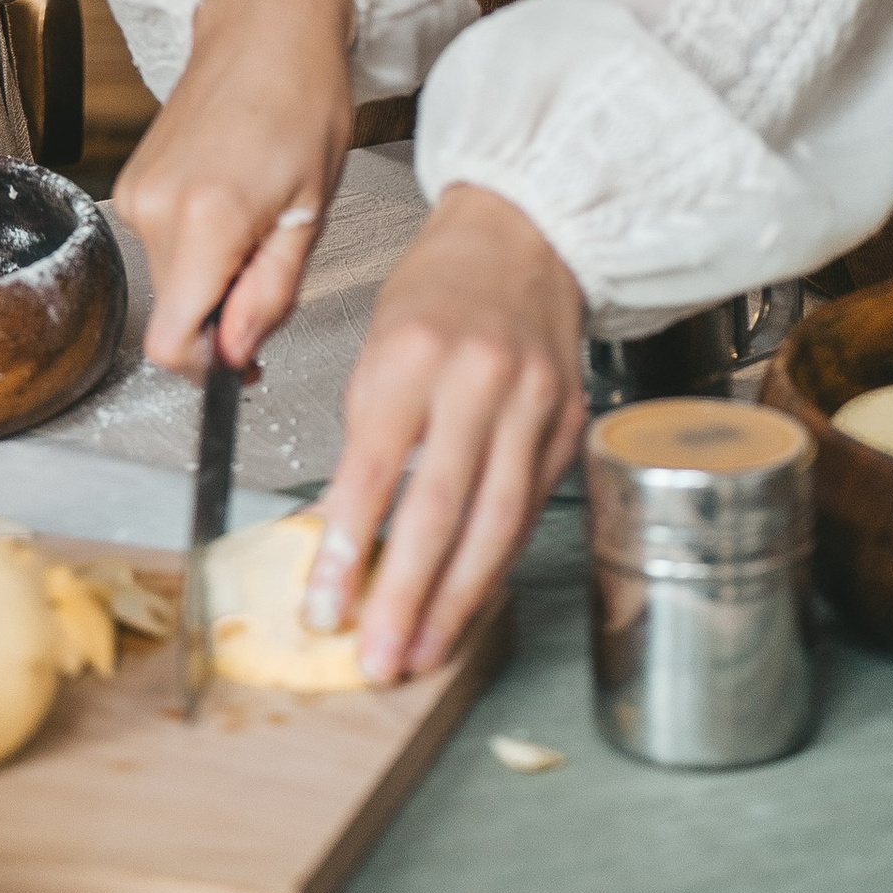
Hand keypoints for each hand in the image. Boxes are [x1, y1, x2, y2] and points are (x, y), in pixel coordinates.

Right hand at [110, 0, 355, 372]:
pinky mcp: (134, 178)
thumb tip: (235, 356)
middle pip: (175, 312)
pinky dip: (198, 244)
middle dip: (223, 314)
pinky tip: (235, 200)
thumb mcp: (311, 212)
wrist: (267, 25)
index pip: (171, 343)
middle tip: (275, 266)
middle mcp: (156, 208)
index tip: (247, 357)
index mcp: (207, 219)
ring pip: (171, 279)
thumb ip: (269, 294)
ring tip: (260, 221)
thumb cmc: (305, 102)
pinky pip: (163, 243)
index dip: (208, 367)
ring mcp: (138, 191)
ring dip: (213, 276)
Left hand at [305, 183, 583, 680]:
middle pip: (441, 508)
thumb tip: (332, 534)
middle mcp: (481, 380)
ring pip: (496, 524)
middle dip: (406, 594)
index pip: (376, 466)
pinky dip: (496, 564)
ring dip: (456, 602)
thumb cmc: (437, 289)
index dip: (348, 545)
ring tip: (420, 651)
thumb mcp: (379, 345)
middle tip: (376, 656)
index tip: (323, 605)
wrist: (522, 236)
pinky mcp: (569, 428)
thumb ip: (364, 438)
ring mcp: (534, 406)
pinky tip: (468, 603)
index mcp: (416, 352)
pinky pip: (528, 511)